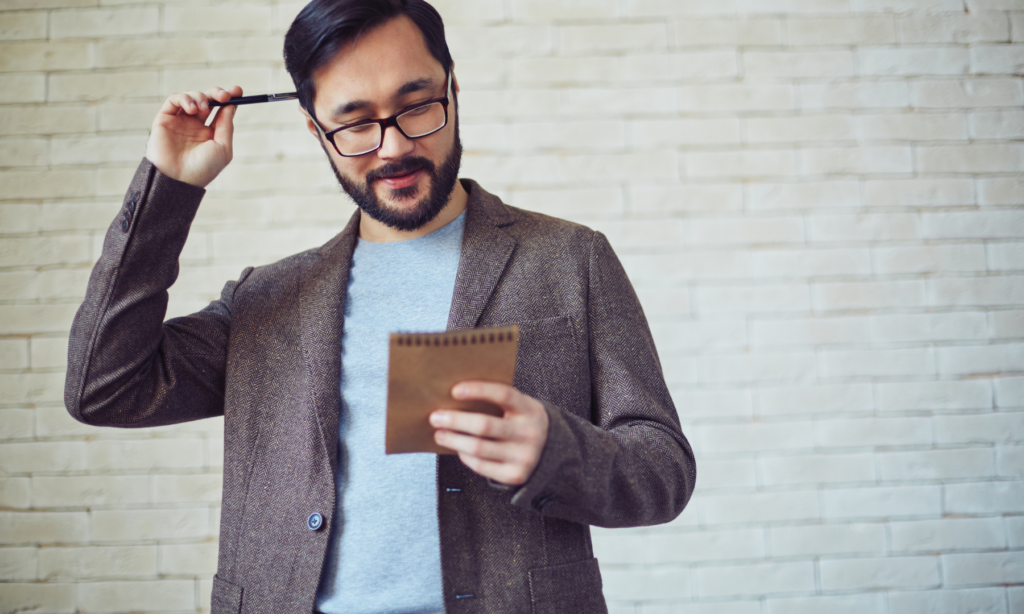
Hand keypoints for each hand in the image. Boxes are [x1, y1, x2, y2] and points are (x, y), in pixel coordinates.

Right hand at [145, 86, 241, 187]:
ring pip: (192, 97)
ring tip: (203, 110)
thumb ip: (226, 125)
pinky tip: (191, 109)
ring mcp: (180, 122)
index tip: (237, 91)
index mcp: (210, 134)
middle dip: (217, 93)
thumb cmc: (203, 168)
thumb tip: (231, 106)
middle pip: (208, 100)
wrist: (178, 179)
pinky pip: (174, 99)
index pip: (221, 111)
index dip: (230, 99)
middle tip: (224, 95)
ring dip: (200, 97)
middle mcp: (195, 126)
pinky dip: (184, 98)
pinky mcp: (165, 119)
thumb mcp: (223, 148)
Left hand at [430, 382, 548, 485]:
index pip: (503, 394)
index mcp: (530, 410)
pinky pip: (481, 466)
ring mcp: (524, 456)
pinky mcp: (515, 475)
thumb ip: (496, 402)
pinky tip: (458, 448)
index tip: (454, 390)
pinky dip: (465, 456)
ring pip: (478, 448)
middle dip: (455, 420)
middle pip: (484, 425)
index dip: (478, 390)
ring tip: (439, 434)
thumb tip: (453, 399)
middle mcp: (529, 433)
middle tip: (435, 417)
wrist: (550, 452)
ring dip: (454, 440)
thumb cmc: (521, 423)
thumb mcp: (519, 408)